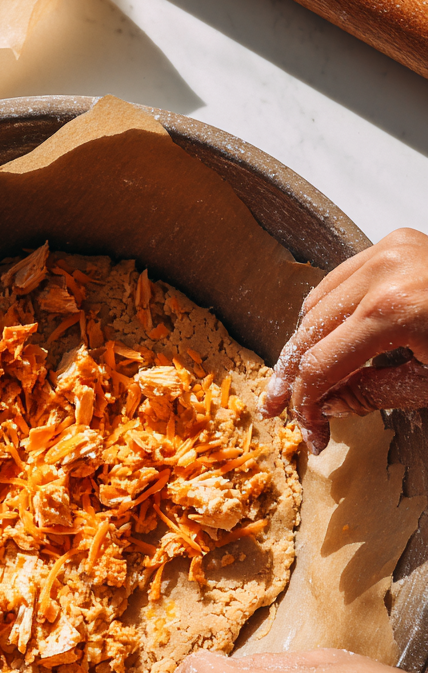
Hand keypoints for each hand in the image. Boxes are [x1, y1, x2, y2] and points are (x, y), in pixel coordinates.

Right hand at [263, 227, 427, 451]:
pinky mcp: (394, 241)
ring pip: (318, 300)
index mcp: (394, 311)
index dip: (308, 402)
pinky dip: (327, 310)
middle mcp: (383, 271)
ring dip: (304, 341)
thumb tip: (327, 405)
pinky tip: (323, 341)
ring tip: (296, 379)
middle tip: (278, 407)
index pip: (323, 364)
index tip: (309, 431)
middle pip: (310, 329)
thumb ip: (372, 395)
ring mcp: (388, 249)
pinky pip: (341, 278)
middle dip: (294, 374)